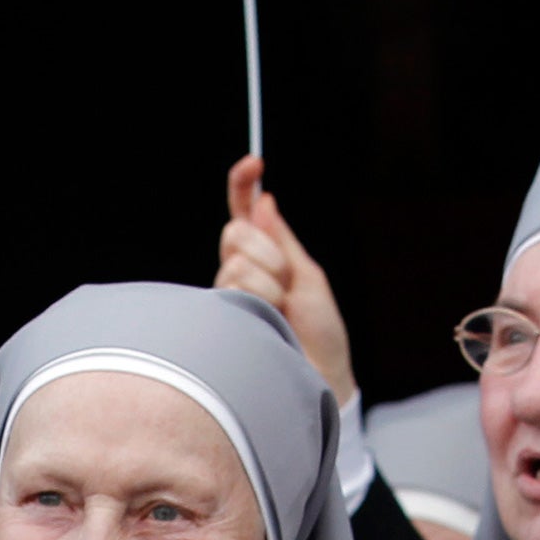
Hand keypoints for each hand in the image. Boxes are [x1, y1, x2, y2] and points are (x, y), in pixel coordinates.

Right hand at [215, 155, 358, 406]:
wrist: (319, 377)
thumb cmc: (319, 336)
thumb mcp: (308, 276)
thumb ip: (281, 240)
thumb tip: (263, 201)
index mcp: (265, 259)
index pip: (243, 216)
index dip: (242, 186)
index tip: (253, 162)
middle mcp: (240, 274)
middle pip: (236, 232)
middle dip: (268, 251)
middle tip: (287, 284)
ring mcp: (228, 295)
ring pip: (236, 261)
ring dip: (268, 283)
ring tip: (281, 311)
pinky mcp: (220, 317)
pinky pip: (233, 284)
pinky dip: (259, 297)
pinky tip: (267, 319)